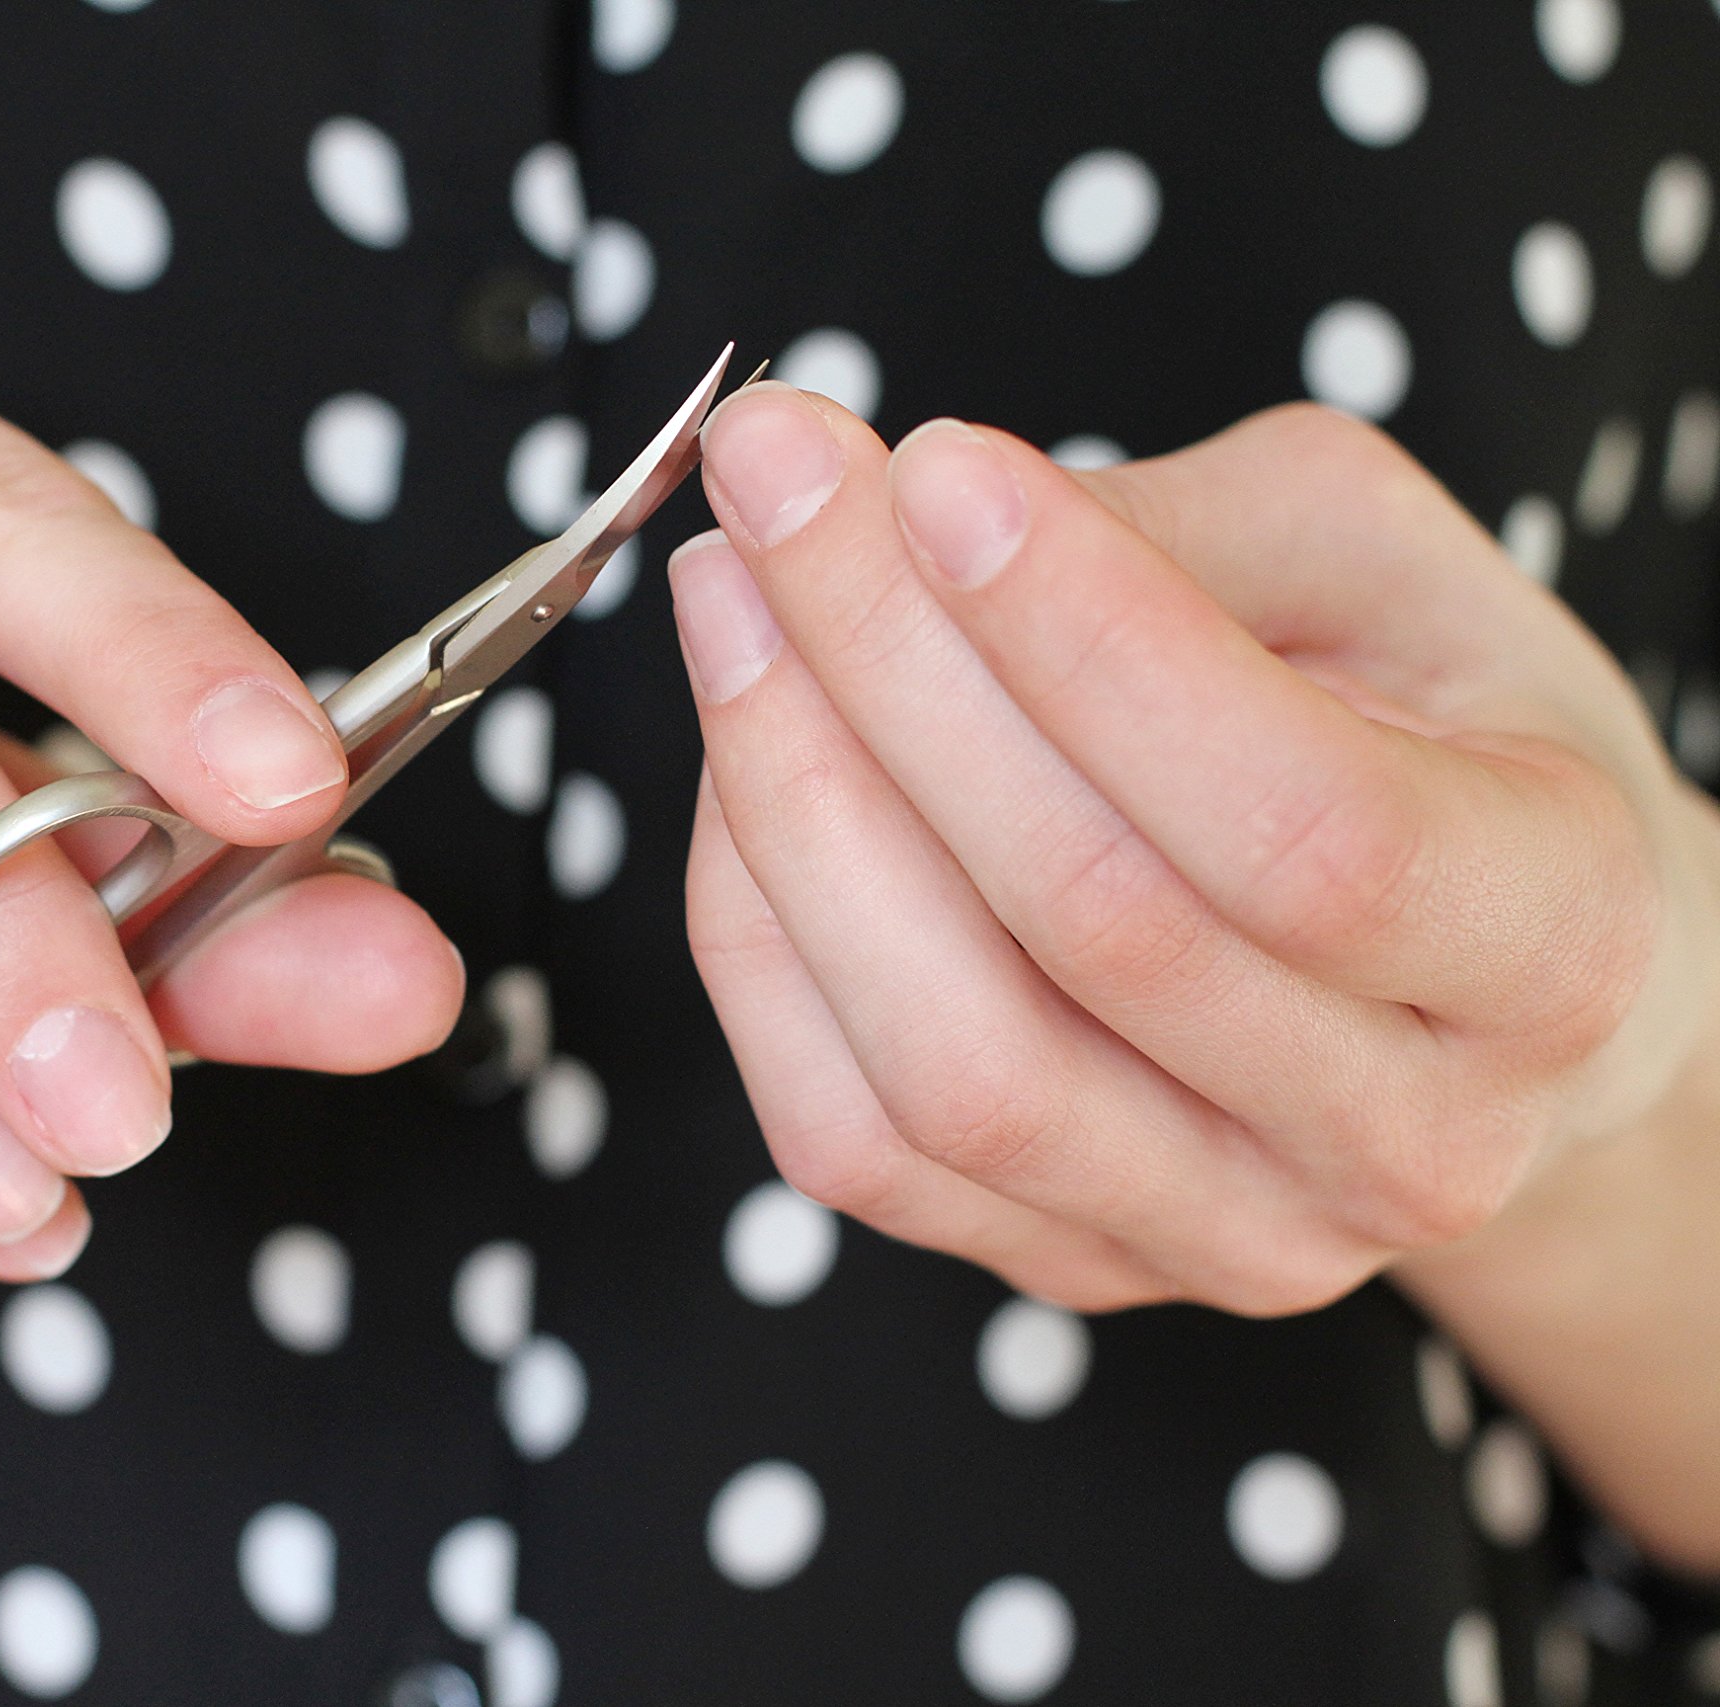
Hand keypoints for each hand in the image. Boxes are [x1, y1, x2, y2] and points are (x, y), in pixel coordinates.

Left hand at [672, 385, 1719, 1315]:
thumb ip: (1179, 534)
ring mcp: (1231, 1233)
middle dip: (889, 668)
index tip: (932, 465)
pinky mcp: (1069, 1264)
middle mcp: (1410, 1137)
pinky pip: (850, 1134)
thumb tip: (910, 511)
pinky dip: (758, 939)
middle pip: (1095, 925)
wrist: (1466, 979)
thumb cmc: (1435, 737)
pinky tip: (741, 768)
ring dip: (791, 803)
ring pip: (950, 1065)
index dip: (1089, 640)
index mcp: (1553, 940)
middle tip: (772, 478)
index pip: (1302, 825)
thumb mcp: (1383, 572)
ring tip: (729, 601)